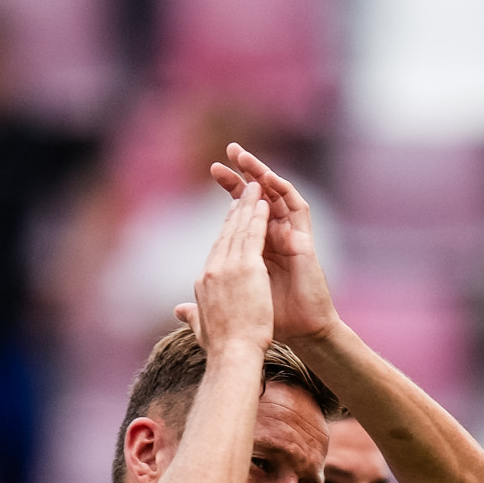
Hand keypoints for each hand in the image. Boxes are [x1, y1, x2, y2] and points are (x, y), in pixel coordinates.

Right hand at [191, 182, 275, 352]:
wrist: (233, 355)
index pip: (216, 251)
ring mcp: (228, 266)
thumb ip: (191, 316)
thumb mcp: (202, 328)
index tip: (231, 218)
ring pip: (239, 228)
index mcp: (204, 283)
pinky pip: (253, 234)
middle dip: (234, 210)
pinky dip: (257, 215)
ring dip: (246, 205)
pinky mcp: (247, 267)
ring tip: (254, 187)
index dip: (225, 232)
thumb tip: (179, 311)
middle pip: (225, 233)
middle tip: (242, 192)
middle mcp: (212, 270)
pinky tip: (263, 201)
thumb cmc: (221, 349)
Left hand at [213, 143, 333, 340]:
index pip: (240, 212)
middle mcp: (274, 238)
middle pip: (257, 198)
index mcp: (255, 248)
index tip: (213, 170)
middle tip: (229, 150)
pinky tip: (268, 177)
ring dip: (262, 174)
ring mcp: (290, 237)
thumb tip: (178, 308)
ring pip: (277, 196)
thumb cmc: (267, 323)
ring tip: (245, 156)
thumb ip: (202, 302)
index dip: (229, 190)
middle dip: (243, 174)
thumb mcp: (225, 307)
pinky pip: (297, 207)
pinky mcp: (305, 241)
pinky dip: (284, 191)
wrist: (299, 332)